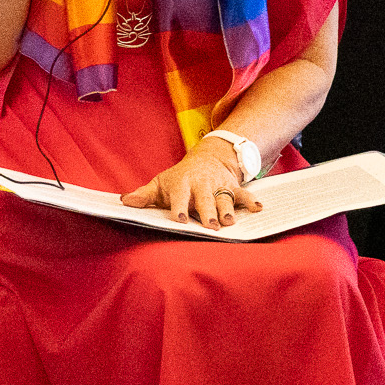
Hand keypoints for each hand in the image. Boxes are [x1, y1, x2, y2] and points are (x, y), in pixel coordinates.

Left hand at [121, 140, 262, 228]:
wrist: (206, 159)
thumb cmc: (179, 178)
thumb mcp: (161, 184)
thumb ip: (144, 194)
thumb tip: (125, 202)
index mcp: (181, 184)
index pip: (180, 196)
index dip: (180, 208)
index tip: (181, 220)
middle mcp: (201, 185)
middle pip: (205, 199)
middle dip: (207, 212)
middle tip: (210, 225)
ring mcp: (218, 186)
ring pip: (224, 199)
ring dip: (228, 210)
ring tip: (230, 221)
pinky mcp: (233, 187)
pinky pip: (244, 194)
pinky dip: (252, 201)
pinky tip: (259, 208)